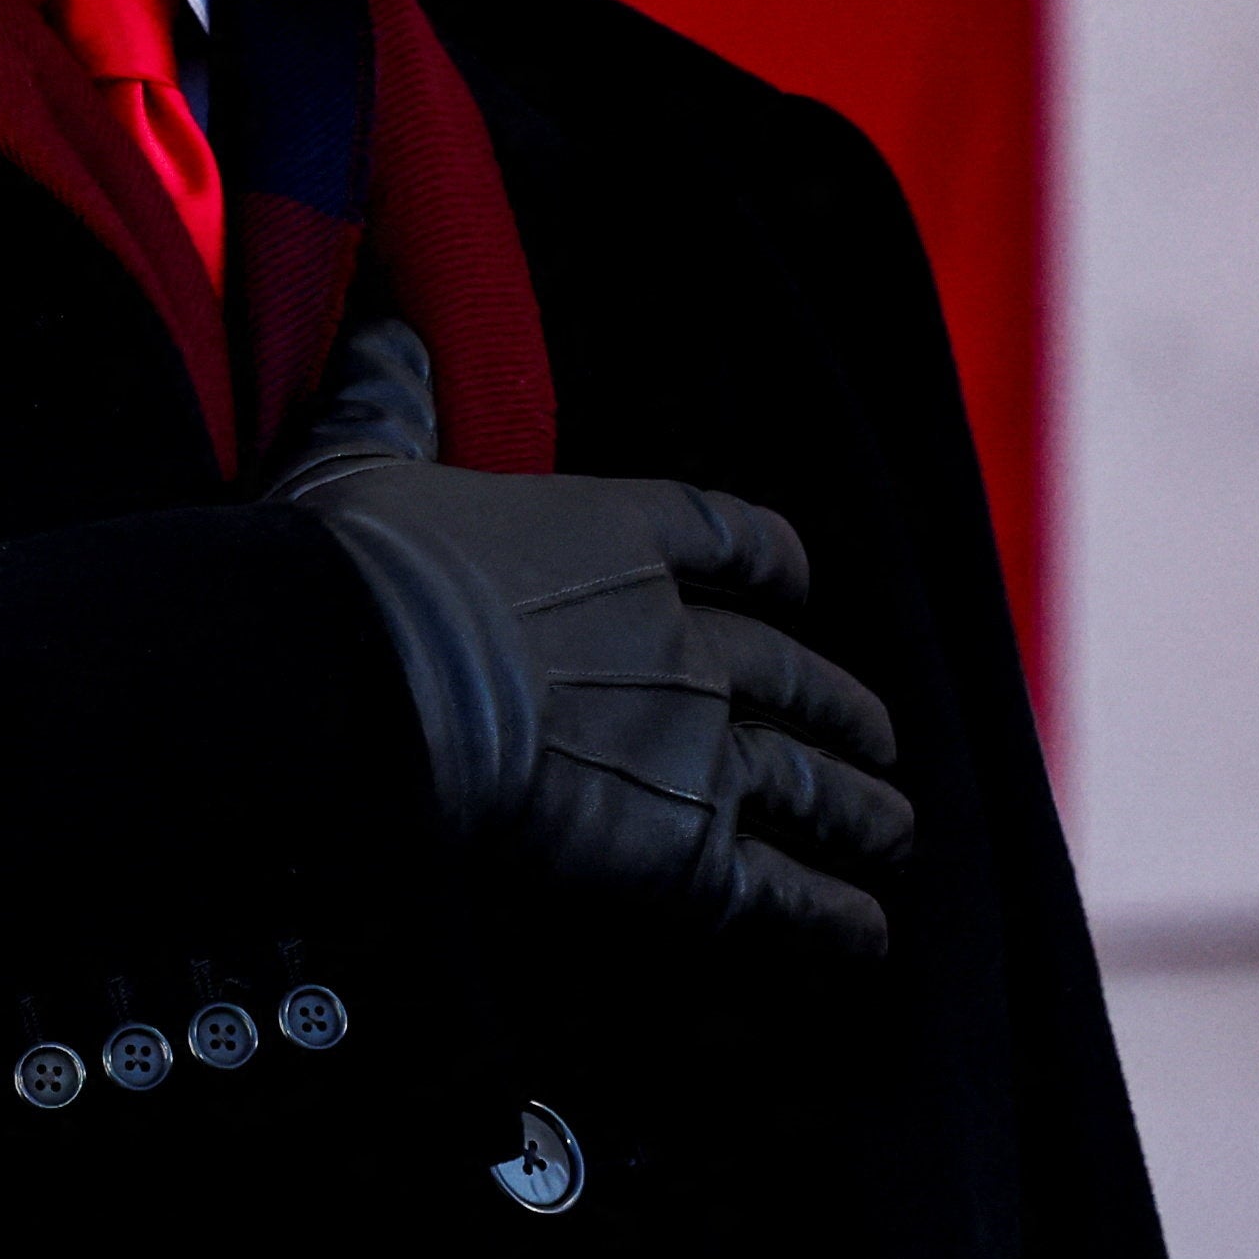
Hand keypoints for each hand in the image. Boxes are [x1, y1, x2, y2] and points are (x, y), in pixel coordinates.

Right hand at [264, 321, 914, 954]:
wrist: (373, 679)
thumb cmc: (364, 568)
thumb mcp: (366, 459)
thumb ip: (391, 397)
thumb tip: (380, 325)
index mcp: (618, 536)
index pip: (729, 537)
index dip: (776, 562)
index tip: (801, 580)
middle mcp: (681, 639)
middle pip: (793, 674)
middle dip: (841, 709)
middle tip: (874, 735)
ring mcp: (696, 744)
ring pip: (812, 782)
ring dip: (863, 810)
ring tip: (894, 831)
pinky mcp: (685, 848)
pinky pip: (784, 891)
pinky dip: (833, 917)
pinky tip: (866, 933)